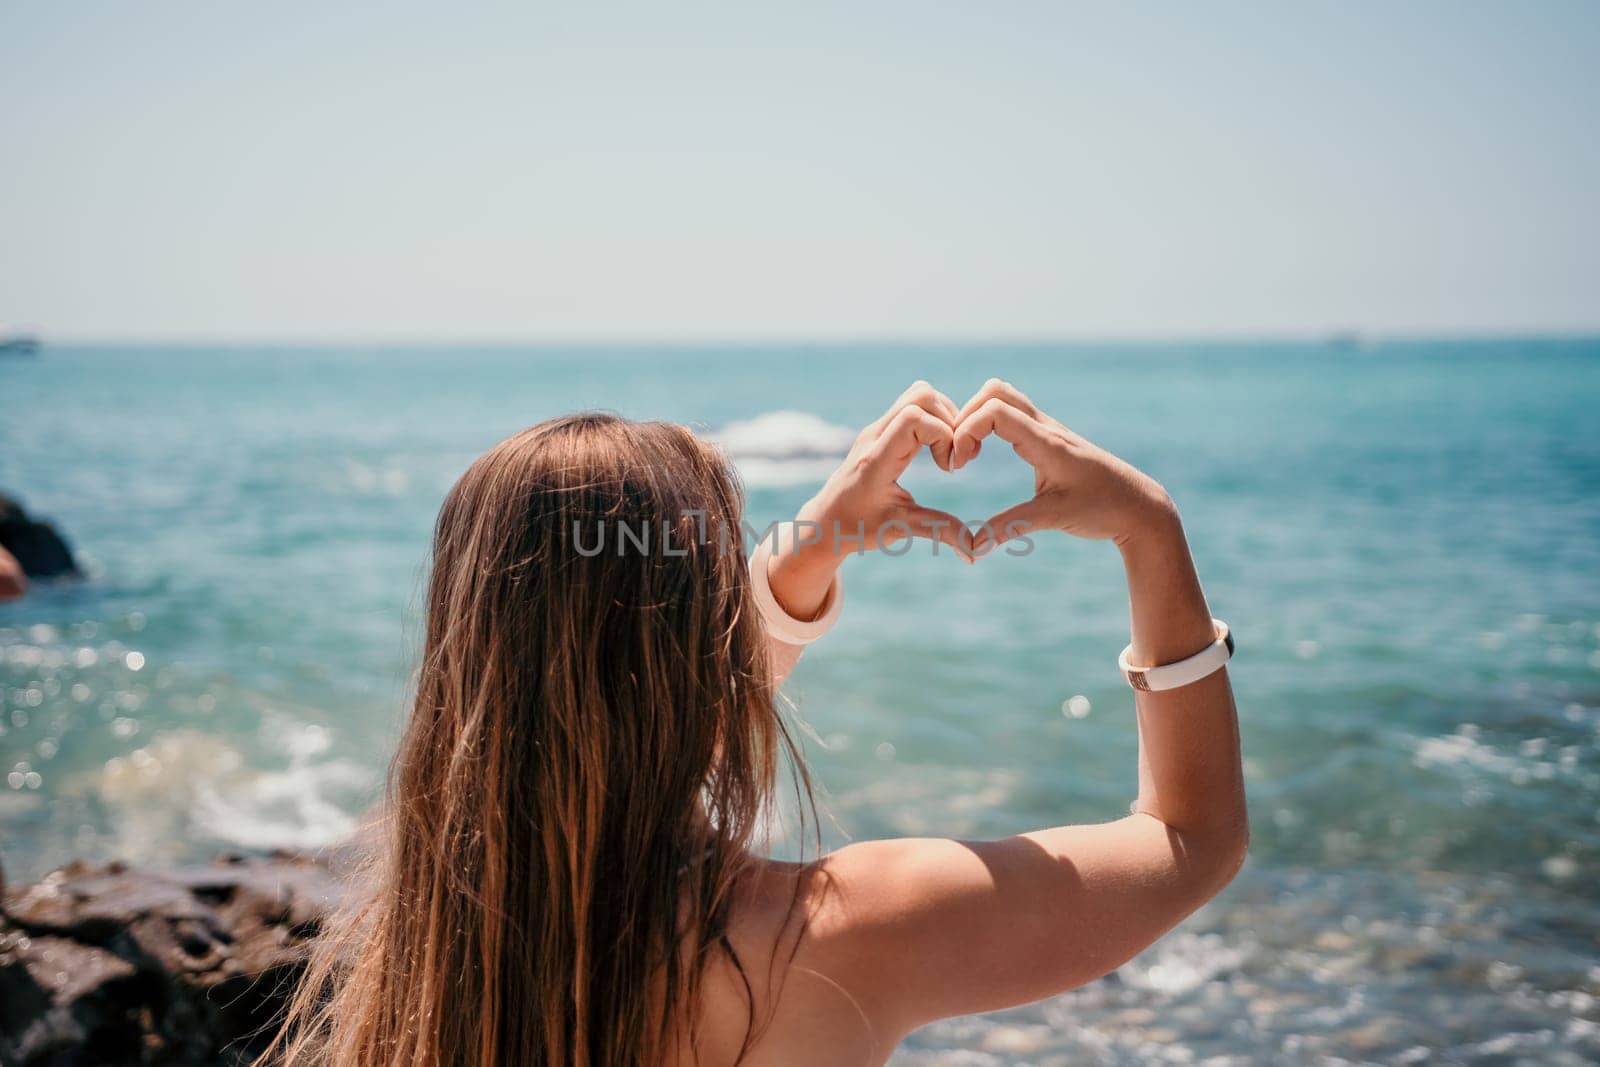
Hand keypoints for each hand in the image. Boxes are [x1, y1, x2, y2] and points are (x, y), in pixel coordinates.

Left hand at [798, 381, 973, 559]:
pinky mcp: (880, 429)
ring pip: (918, 394)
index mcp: (877, 460)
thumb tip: (975, 552)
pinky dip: (933, 418)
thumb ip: (939, 532)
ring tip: (947, 451)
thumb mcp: (900, 530)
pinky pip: (912, 404)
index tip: (948, 467)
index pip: (914, 418)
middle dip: (950, 420)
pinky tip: (936, 450)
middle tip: (953, 456)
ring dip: (943, 416)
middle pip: (921, 395)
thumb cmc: (857, 528)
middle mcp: (874, 436)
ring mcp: (876, 429)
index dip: (943, 435)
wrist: (825, 522)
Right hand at [950, 379, 1175, 552]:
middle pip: (994, 391)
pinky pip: (1012, 414)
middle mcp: (1046, 428)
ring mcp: (1048, 429)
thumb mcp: (1054, 518)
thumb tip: (971, 547)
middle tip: (959, 455)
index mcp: (1047, 442)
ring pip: (1003, 398)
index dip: (966, 430)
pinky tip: (985, 453)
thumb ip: (1010, 528)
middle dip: (964, 417)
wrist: (1140, 506)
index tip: (959, 464)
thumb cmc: (1103, 509)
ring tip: (968, 454)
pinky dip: (988, 425)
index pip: (995, 411)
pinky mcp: (1049, 438)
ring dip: (976, 418)